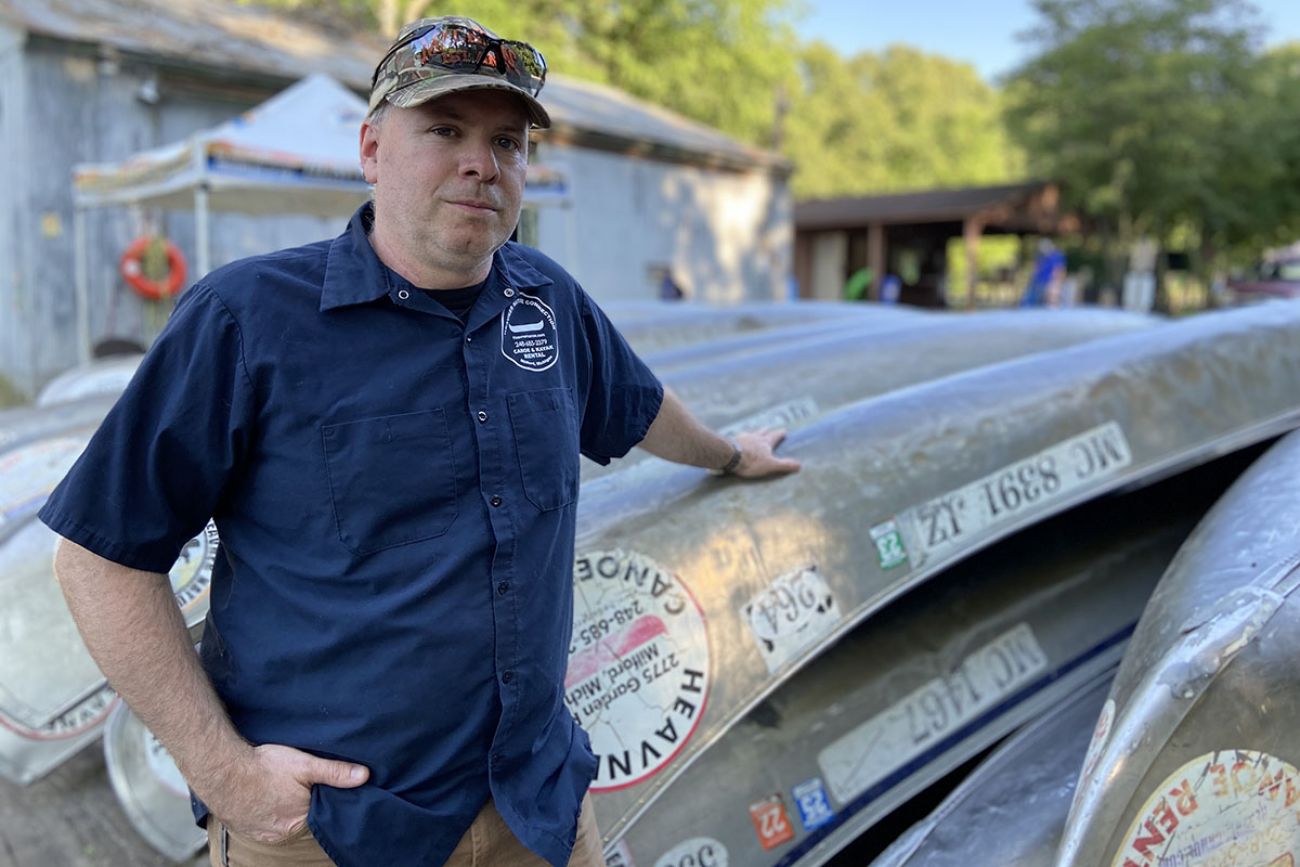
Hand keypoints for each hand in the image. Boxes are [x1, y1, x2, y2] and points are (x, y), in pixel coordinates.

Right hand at [199, 743, 368, 843]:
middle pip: (301, 820)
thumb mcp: (305, 765)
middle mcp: (281, 834)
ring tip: (282, 790)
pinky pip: (263, 824)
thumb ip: (335, 772)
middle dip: (303, 805)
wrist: (221, 770)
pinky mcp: (244, 828)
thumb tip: (364, 776)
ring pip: (282, 822)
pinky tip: (267, 797)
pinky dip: (267, 813)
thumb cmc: (264, 767)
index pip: (321, 816)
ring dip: (284, 810)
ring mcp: (261, 833)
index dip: (323, 802)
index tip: (321, 789)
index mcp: (299, 822)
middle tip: (299, 787)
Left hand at [730, 429, 800, 478]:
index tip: (784, 431)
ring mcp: (742, 438)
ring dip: (753, 432)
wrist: (730, 456)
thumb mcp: (771, 465)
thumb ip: (785, 465)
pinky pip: (738, 438)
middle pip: (762, 432)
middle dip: (766, 431)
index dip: (780, 434)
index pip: (775, 436)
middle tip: (768, 428)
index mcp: (765, 442)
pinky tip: (737, 439)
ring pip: (750, 433)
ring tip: (754, 432)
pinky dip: (740, 438)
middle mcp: (755, 437)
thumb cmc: (752, 461)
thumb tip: (800, 465)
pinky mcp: (732, 441)